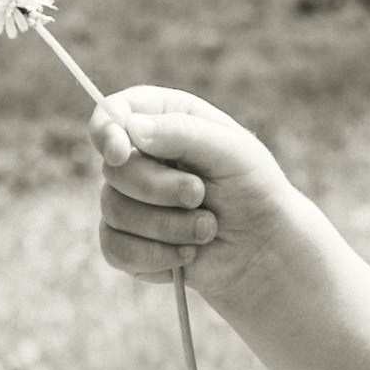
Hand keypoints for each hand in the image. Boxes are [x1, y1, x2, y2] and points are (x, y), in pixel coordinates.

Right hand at [91, 86, 298, 303]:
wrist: (263, 250)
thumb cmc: (253, 190)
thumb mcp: (232, 151)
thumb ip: (184, 132)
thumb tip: (131, 129)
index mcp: (163, 119)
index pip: (115, 113)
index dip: (106, 130)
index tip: (120, 151)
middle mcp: (139, 156)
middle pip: (114, 168)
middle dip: (159, 188)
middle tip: (200, 196)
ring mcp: (128, 200)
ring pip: (114, 210)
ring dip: (167, 226)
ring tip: (207, 229)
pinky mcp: (126, 242)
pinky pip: (115, 249)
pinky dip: (155, 256)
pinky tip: (187, 255)